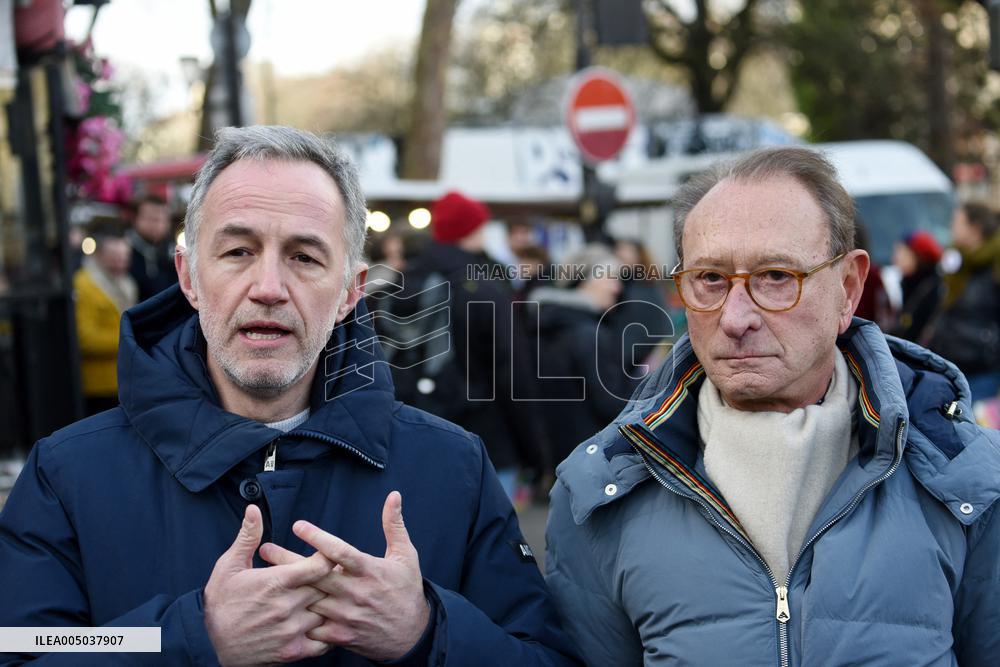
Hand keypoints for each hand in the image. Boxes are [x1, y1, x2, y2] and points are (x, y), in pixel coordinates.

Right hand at [203, 504, 334, 664]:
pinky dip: (327, 632)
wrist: (210, 644)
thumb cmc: (221, 602)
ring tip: (329, 599)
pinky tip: (322, 623)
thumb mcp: (229, 566)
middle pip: (327, 588)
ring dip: (329, 606)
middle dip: (331, 581)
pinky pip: (323, 641)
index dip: (328, 558)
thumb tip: (253, 509)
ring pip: (327, 613)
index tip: (328, 556)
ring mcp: (291, 630)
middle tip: (333, 577)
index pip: (319, 566)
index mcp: (275, 582)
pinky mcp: (292, 651)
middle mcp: (287, 606)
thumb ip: (248, 537)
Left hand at [259, 491, 430, 662]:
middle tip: (266, 550)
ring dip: (287, 589)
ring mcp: (347, 616)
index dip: (318, 538)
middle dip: (288, 562)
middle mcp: (356, 593)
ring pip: (310, 601)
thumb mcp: (405, 555)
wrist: (411, 635)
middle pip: (315, 575)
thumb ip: (394, 525)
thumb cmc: (406, 590)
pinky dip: (297, 618)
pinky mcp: (341, 635)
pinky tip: (280, 608)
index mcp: (370, 571)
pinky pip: (312, 627)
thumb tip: (393, 496)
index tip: (298, 525)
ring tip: (263, 578)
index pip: (340, 552)